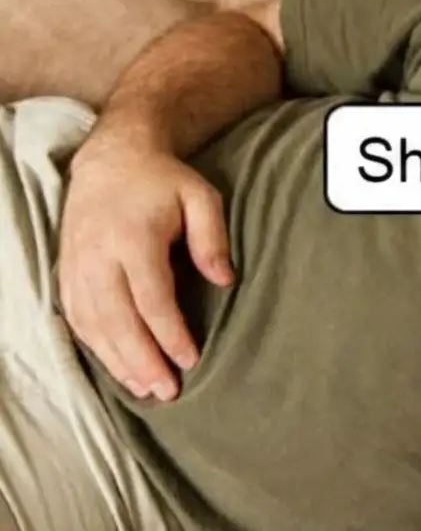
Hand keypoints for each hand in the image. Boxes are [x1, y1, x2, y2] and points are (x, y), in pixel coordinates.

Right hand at [57, 143, 233, 401]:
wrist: (112, 159)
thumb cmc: (163, 180)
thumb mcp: (201, 196)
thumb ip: (213, 237)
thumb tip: (224, 280)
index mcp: (132, 238)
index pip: (151, 298)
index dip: (169, 334)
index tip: (190, 359)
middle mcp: (98, 256)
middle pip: (118, 320)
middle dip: (143, 360)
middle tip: (168, 391)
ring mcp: (77, 266)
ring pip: (93, 325)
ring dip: (118, 361)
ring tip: (145, 389)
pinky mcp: (67, 272)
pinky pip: (77, 318)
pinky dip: (96, 346)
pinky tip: (117, 366)